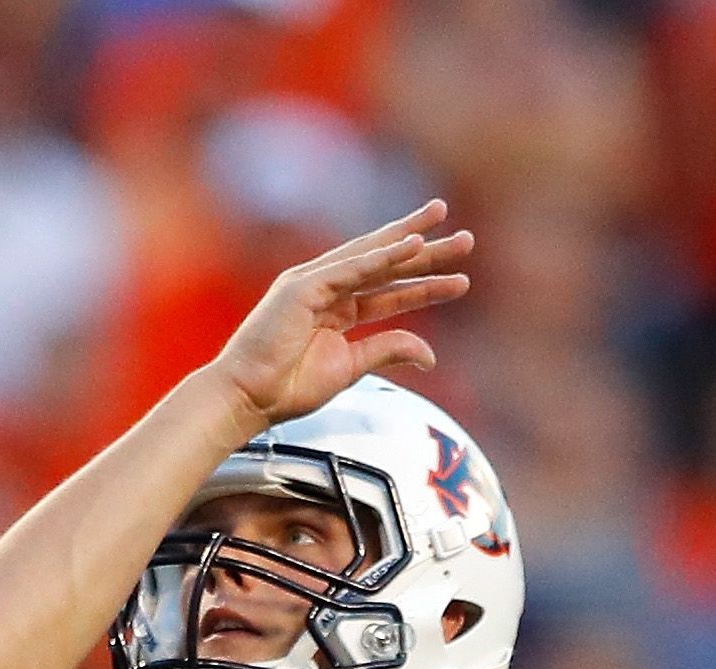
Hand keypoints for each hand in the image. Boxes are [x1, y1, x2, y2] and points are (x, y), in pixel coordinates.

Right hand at [209, 203, 473, 434]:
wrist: (248, 397)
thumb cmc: (287, 387)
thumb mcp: (350, 368)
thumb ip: (387, 352)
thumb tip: (431, 355)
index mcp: (339, 309)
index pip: (390, 289)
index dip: (425, 283)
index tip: (461, 278)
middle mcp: (329, 288)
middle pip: (387, 264)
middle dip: (427, 250)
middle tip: (467, 238)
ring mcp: (314, 283)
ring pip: (372, 257)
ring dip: (410, 241)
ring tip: (446, 224)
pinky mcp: (302, 287)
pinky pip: (350, 268)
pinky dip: (380, 256)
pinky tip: (411, 245)